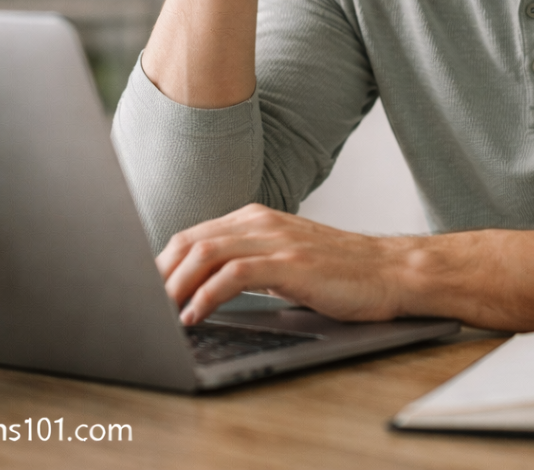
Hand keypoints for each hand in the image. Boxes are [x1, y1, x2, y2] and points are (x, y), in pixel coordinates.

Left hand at [156, 204, 412, 324]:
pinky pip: (234, 274)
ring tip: (160, 313)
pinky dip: (206, 295)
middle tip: (142, 305)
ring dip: (174, 285)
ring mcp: (276, 239)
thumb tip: (205, 287)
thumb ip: (249, 261)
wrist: (391, 271)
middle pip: (190, 241)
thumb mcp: (286, 258)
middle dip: (159, 274)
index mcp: (257, 218)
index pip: (193, 235)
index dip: (161, 264)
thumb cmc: (341, 271)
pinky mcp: (290, 262)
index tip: (145, 291)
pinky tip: (195, 316)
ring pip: (205, 253)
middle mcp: (261, 222)